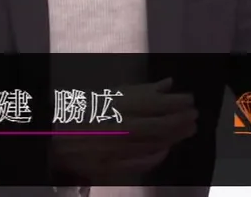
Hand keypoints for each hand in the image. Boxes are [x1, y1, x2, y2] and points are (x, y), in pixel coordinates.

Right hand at [51, 78, 197, 182]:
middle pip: (159, 126)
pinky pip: (141, 162)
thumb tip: (169, 83)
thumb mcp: (111, 94)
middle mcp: (120, 127)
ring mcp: (116, 149)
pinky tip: (166, 149)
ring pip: (154, 144)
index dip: (178, 103)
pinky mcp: (112, 168)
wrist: (55, 141)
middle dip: (181, 121)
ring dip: (174, 137)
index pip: (157, 104)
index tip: (191, 100)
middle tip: (195, 117)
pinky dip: (157, 156)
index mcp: (118, 106)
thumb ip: (141, 90)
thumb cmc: (85, 113)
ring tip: (187, 130)